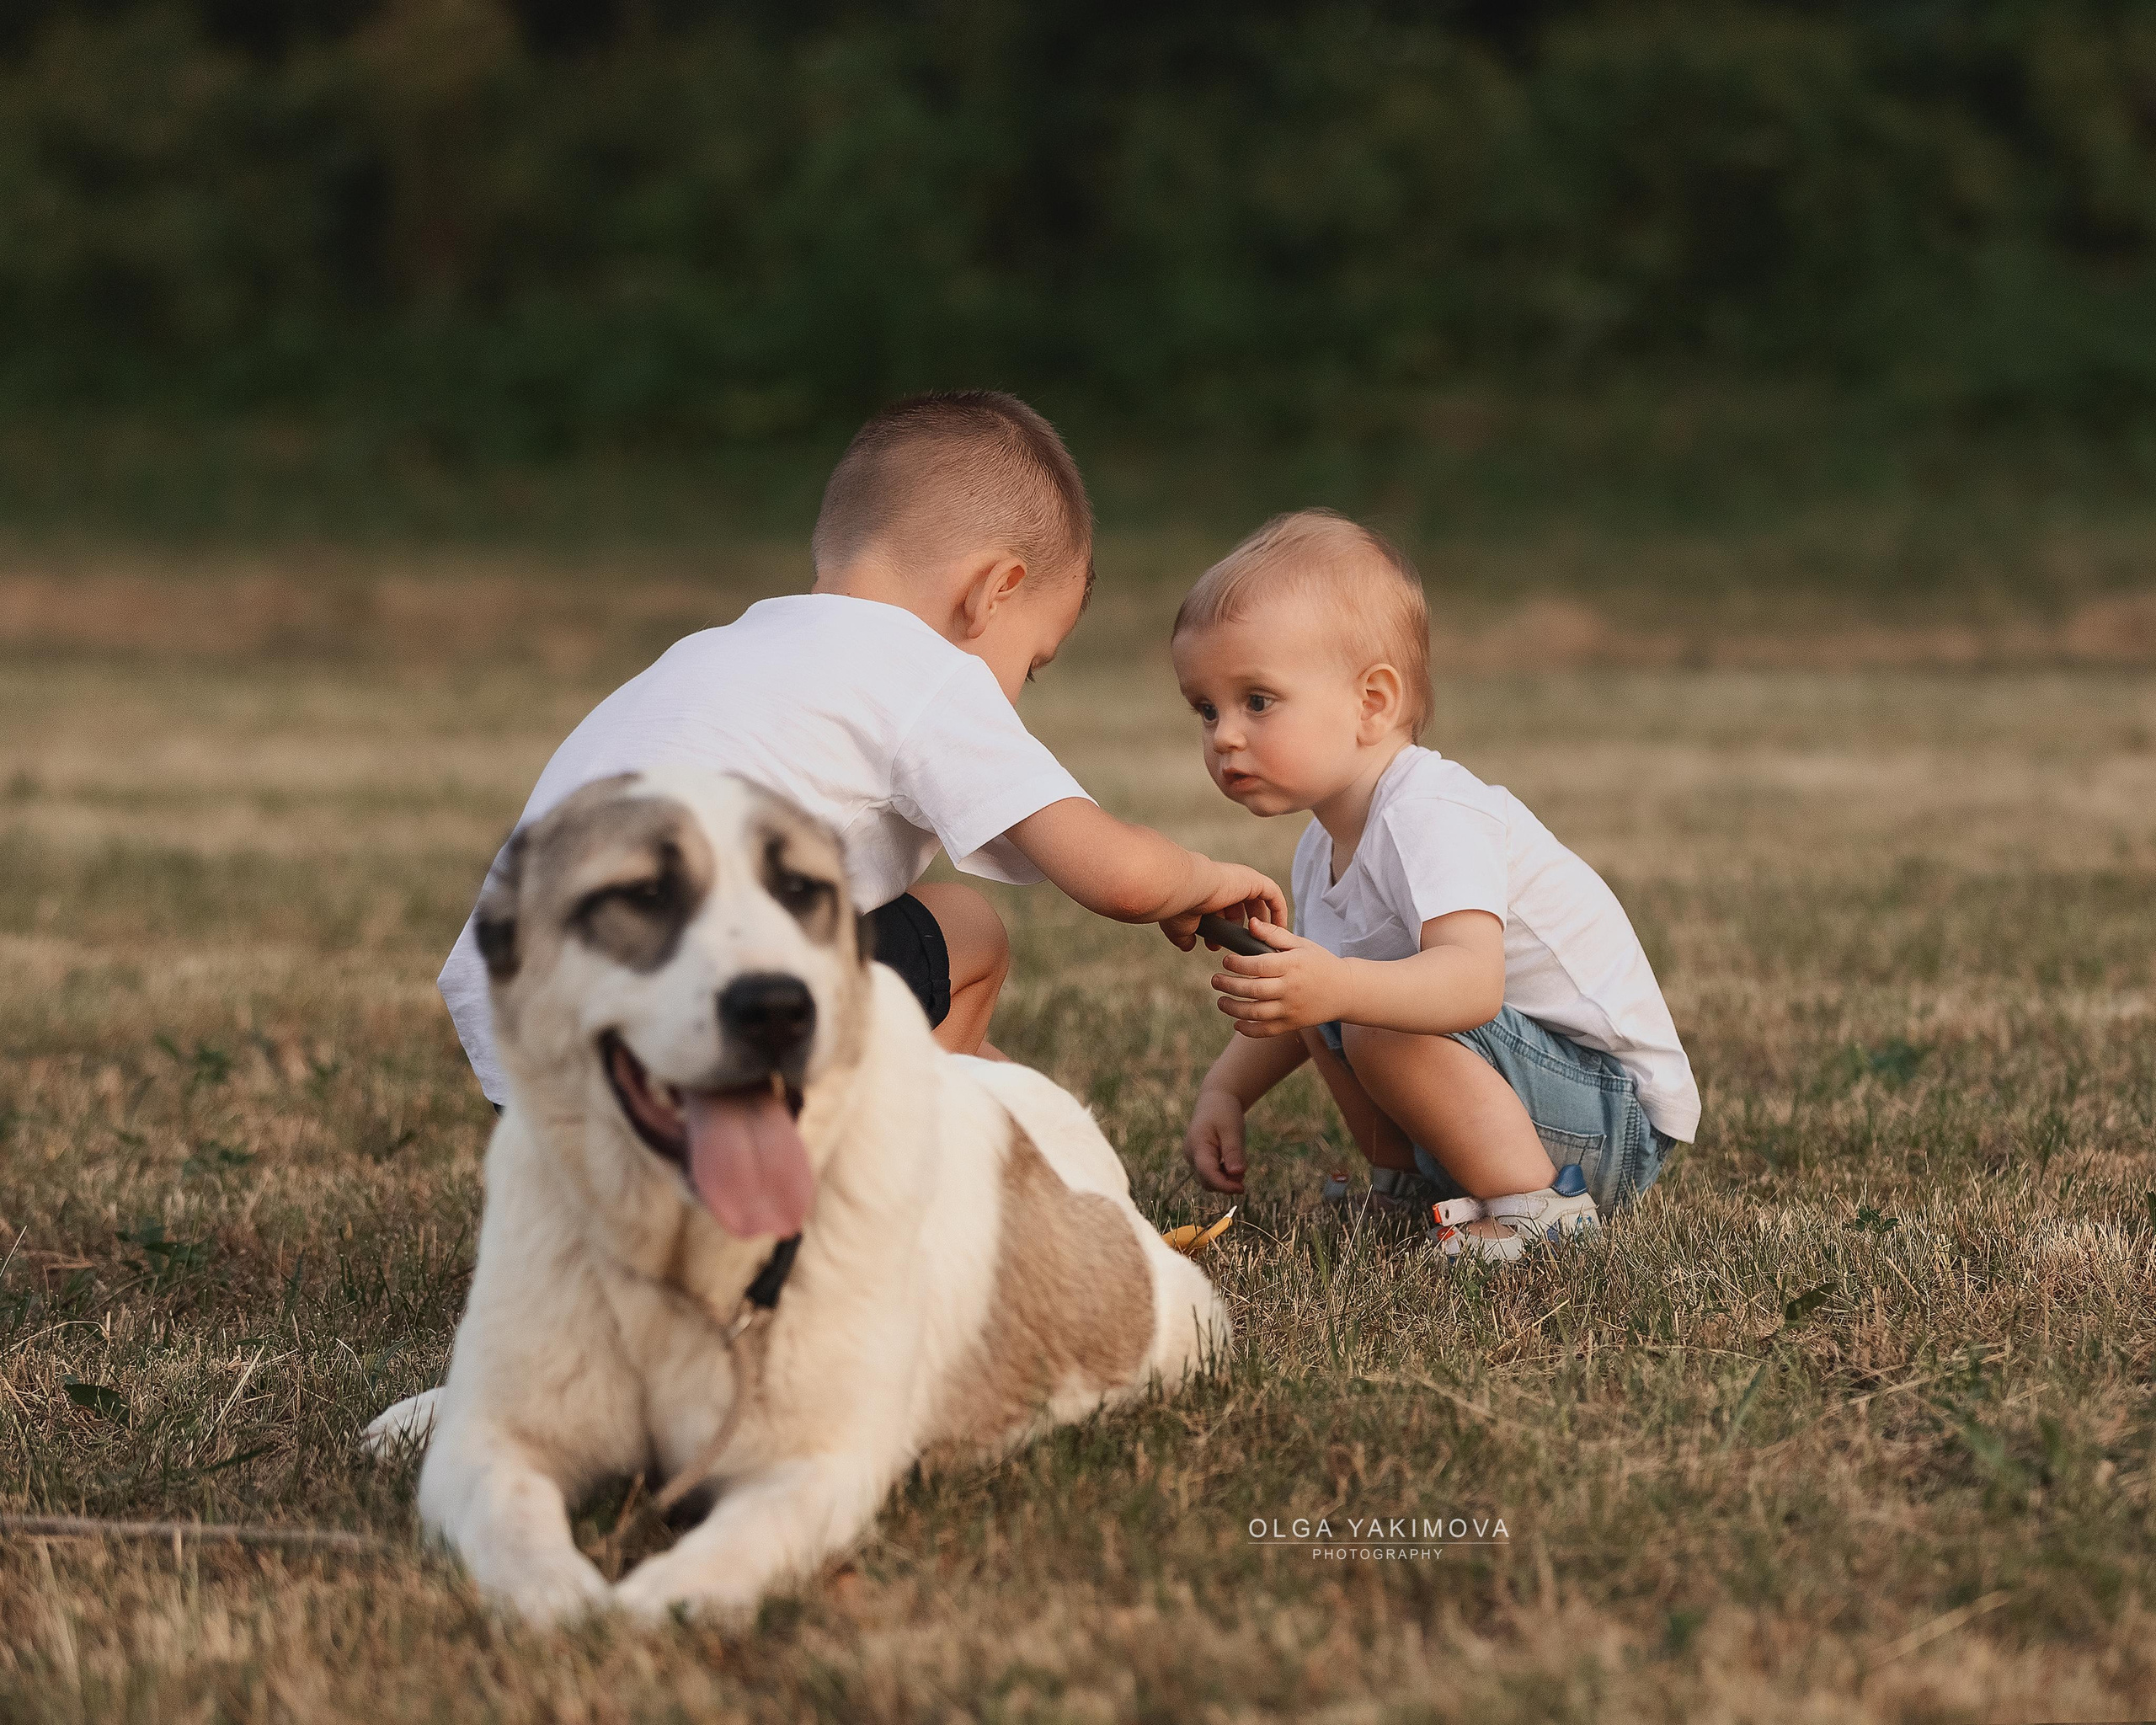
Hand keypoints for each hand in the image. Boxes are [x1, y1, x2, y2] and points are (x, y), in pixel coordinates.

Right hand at [1160, 861, 1287, 950]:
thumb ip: (1185, 935)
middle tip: (1244, 948)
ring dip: (1264, 923)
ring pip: (1260, 902)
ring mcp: (1241, 880)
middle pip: (1242, 908)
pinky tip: (1279, 929)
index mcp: (1210, 890)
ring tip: (1266, 943)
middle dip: (1242, 930)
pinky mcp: (1254, 880)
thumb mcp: (1181, 926)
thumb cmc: (1179, 906)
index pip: (1222, 910)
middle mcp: (1227, 883)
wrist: (1184, 889)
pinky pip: (1273, 896)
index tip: (1218, 945)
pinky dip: (1278, 911)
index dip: (1224, 929)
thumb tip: (1187, 945)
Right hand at [1184, 1087, 1247, 1193]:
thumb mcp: (1232, 1129)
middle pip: (1207, 1181)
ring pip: (1208, 1180)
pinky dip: (1223, 1174)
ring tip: (1238, 1163)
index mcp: (1197, 1146)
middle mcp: (1191, 1155)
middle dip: (1226, 1183)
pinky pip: (1210, 1173)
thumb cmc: (1224, 1112)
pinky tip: (1233, 1163)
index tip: (1242, 1189)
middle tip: (1244, 1172)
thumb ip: (1233, 1152)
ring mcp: (1193, 1157)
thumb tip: (1237, 1174)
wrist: (1216, 1099)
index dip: (1224, 1185)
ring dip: (1225, 1179)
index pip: (1208, 1174)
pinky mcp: (1199, 1159)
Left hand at [1210, 919, 1347, 1036]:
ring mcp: (1291, 1009)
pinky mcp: (1292, 1024)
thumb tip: (1251, 923)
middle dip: (1229, 985)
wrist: (1345, 990)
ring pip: (1255, 1013)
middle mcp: (1290, 989)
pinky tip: (1236, 1023)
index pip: (1258, 966)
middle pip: (1253, 990)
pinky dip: (1248, 1030)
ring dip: (1232, 1008)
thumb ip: (1274, 934)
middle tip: (1215, 980)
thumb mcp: (1301, 944)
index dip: (1237, 964)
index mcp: (1291, 965)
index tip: (1226, 961)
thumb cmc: (1319, 962)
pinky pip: (1266, 1031)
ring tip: (1220, 1001)